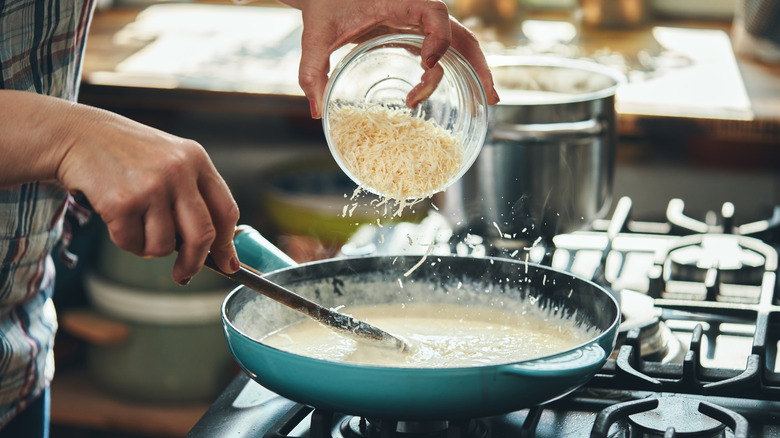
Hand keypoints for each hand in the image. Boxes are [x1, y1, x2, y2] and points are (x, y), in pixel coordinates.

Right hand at [55, 105, 239, 284]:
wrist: (78, 135)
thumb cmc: (128, 154)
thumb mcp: (171, 160)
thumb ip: (194, 195)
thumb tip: (216, 248)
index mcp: (197, 159)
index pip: (226, 211)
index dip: (228, 245)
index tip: (227, 265)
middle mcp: (178, 170)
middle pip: (203, 235)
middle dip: (194, 262)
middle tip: (184, 273)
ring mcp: (151, 186)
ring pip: (164, 246)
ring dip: (150, 247)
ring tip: (137, 224)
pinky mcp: (122, 202)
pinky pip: (133, 244)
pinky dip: (127, 241)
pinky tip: (118, 219)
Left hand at [282, 0, 499, 117]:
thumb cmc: (324, 5)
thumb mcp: (315, 35)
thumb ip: (312, 71)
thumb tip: (315, 112)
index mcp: (400, 1)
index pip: (434, 13)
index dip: (438, 38)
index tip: (426, 63)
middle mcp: (416, 12)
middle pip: (461, 32)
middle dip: (478, 63)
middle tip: (488, 95)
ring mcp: (419, 25)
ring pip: (459, 44)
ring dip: (475, 69)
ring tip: (487, 100)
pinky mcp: (413, 36)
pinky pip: (443, 51)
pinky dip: (456, 70)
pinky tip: (462, 93)